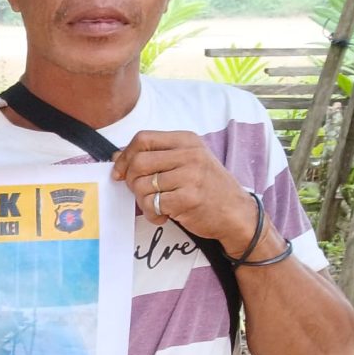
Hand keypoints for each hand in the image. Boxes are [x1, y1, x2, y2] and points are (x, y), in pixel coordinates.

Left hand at [111, 130, 266, 248]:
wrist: (236, 213)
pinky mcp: (188, 198)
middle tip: (141, 193)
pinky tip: (165, 216)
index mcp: (187, 140)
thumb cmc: (207, 188)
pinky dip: (152, 215)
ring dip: (143, 202)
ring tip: (158, 206)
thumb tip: (117, 156)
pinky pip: (152, 205)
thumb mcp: (189, 162)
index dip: (125, 157)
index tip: (119, 172)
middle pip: (138, 162)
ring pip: (142, 186)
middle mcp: (190, 154)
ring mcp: (190, 176)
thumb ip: (157, 156)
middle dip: (131, 181)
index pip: (143, 138)